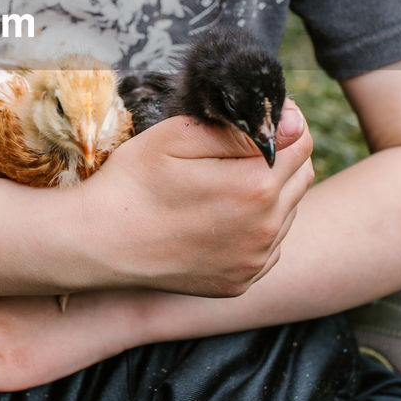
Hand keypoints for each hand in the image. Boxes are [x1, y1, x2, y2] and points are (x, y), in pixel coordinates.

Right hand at [75, 98, 312, 297]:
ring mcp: (255, 261)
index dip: (281, 122)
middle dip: (279, 156)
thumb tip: (291, 122)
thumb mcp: (179, 137)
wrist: (98, 243)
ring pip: (288, 212)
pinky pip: (269, 245)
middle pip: (301, 177)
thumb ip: (240, 129)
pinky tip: (218, 217)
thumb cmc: (133, 181)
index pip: (301, 142)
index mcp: (255, 187)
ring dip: (269, 192)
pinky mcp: (240, 282)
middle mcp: (265, 229)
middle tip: (235, 149)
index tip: (253, 118)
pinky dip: (255, 227)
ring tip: (221, 184)